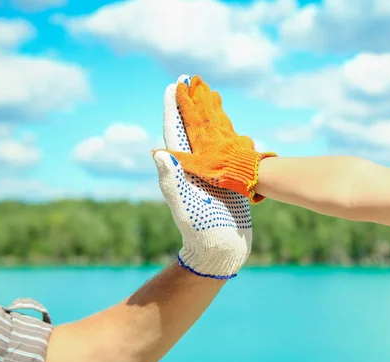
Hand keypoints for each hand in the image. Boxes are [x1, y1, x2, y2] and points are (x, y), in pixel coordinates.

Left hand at [152, 75, 251, 278]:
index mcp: (181, 169)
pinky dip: (227, 137)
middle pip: (191, 130)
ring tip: (211, 97)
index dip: (174, 108)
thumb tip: (158, 153)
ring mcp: (210, 174)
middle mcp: (194, 168)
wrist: (219, 251)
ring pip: (208, 139)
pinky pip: (225, 153)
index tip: (174, 85)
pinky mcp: (226, 181)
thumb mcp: (184, 207)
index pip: (174, 133)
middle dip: (191, 106)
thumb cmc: (201, 232)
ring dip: (208, 118)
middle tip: (192, 82)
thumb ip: (171, 181)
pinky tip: (231, 130)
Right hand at [155, 75, 276, 203]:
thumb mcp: (195, 166)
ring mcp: (224, 130)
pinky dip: (221, 110)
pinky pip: (225, 118)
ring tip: (208, 88)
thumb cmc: (220, 169)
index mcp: (200, 134)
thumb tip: (155, 152)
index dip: (184, 98)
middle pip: (204, 106)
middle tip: (196, 78)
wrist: (246, 169)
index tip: (181, 85)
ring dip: (211, 98)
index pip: (190, 112)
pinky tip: (221, 109)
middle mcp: (212, 128)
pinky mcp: (234, 135)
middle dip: (199, 92)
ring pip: (216, 109)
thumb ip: (177, 158)